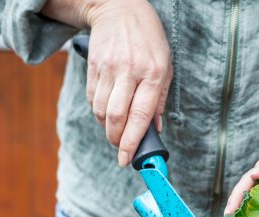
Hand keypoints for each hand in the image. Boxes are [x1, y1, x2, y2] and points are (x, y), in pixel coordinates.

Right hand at [84, 0, 171, 166]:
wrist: (119, 8)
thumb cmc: (148, 41)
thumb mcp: (165, 66)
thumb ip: (159, 100)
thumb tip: (155, 130)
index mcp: (153, 74)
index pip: (140, 116)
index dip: (132, 142)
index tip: (127, 160)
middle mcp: (130, 72)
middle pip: (116, 117)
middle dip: (116, 140)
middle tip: (120, 148)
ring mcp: (109, 68)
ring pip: (101, 111)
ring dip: (107, 127)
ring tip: (116, 129)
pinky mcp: (93, 67)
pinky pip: (92, 98)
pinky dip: (99, 112)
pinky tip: (107, 111)